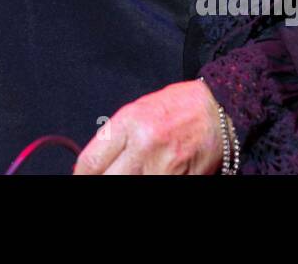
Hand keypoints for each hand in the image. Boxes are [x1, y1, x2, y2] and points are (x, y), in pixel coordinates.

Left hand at [72, 79, 224, 174]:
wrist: (217, 110)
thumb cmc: (175, 108)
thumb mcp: (137, 112)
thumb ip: (114, 139)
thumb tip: (91, 168)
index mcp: (129, 123)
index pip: (91, 161)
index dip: (80, 176)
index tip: (79, 178)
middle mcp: (144, 144)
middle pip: (109, 180)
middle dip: (102, 183)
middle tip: (106, 178)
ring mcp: (165, 165)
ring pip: (134, 186)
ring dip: (129, 183)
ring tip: (135, 173)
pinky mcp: (185, 179)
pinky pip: (160, 188)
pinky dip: (153, 184)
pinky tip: (153, 175)